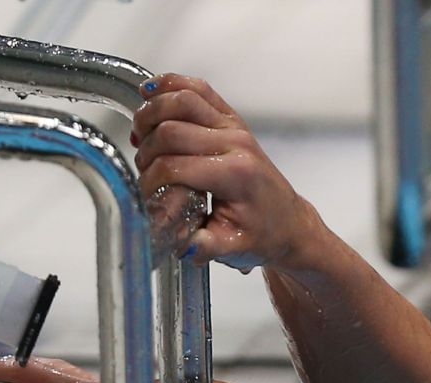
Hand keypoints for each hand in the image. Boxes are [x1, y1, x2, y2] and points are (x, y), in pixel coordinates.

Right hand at [132, 75, 322, 270]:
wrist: (290, 223)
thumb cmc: (263, 236)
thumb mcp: (232, 248)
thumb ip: (203, 246)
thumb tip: (174, 240)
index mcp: (235, 175)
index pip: (173, 166)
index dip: (149, 180)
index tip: (145, 194)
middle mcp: (236, 144)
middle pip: (170, 130)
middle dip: (147, 151)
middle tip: (144, 169)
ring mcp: (234, 126)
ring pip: (181, 99)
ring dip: (151, 114)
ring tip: (141, 136)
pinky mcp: (231, 118)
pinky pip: (197, 88)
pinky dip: (169, 85)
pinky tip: (149, 96)